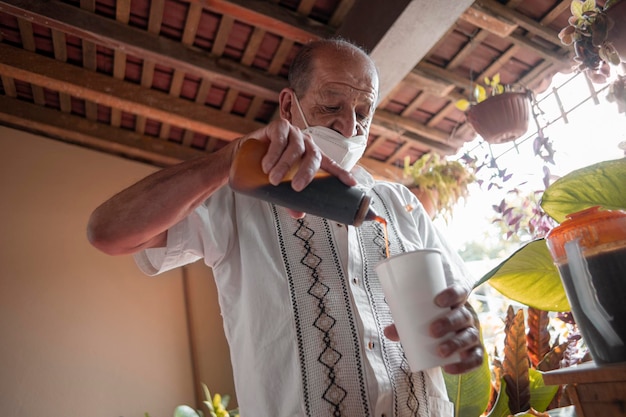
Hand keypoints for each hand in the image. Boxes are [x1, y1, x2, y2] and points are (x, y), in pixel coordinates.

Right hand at [240, 119, 356, 217]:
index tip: (351, 184)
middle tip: (296, 187)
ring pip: (296, 148)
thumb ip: (290, 199)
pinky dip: (274, 153)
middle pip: (314, 156)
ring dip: (285, 165)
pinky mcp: (279, 126)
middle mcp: (306, 144)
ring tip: (273, 179)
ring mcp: (293, 134)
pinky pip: (280, 138)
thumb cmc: (269, 168)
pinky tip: (266, 165)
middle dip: (306, 173)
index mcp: (311, 157)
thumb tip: (299, 214)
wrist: (245, 154)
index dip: (341, 173)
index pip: (330, 165)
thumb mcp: (281, 186)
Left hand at [384, 284, 483, 374]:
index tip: (437, 301)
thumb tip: (387, 331)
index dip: (452, 294)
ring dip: (456, 344)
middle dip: (449, 322)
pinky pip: (476, 358)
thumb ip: (404, 323)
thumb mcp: (420, 317)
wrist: (447, 332)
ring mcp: (473, 333)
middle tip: (432, 330)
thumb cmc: (431, 319)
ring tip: (440, 351)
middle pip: (464, 316)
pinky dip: (464, 365)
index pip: (461, 292)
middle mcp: (469, 315)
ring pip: (470, 337)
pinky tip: (449, 368)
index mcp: (458, 301)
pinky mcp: (475, 350)